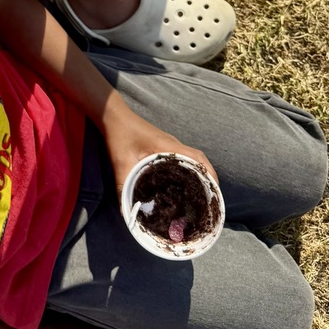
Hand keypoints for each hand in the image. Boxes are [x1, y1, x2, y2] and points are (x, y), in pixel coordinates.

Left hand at [103, 106, 217, 201]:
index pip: (198, 159)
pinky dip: (190, 169)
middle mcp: (173, 144)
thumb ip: (123, 187)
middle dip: (209, 179)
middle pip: (201, 161)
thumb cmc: (118, 135)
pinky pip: (184, 157)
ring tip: (202, 195)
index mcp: (168, 146)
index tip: (215, 194)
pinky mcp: (164, 145)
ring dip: (201, 174)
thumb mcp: (120, 163)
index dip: (210, 176)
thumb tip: (126, 213)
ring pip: (193, 159)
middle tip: (211, 200)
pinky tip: (185, 183)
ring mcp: (170, 143)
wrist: (113, 115)